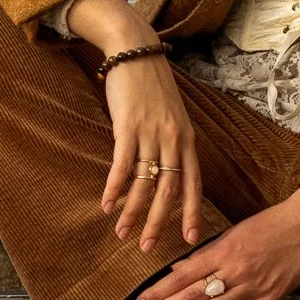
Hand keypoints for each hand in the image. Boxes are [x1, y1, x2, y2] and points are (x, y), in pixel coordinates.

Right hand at [68, 0, 204, 250]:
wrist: (136, 51)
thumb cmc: (152, 87)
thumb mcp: (171, 117)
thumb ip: (172, 145)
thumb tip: (165, 175)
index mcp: (187, 140)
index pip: (193, 184)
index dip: (191, 213)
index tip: (190, 239)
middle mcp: (173, 140)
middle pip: (169, 191)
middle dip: (159, 223)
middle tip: (148, 247)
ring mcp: (151, 134)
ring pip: (145, 183)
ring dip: (132, 212)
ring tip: (122, 233)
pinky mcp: (128, 126)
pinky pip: (123, 165)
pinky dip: (115, 188)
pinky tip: (106, 205)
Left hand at [131, 179, 299, 299]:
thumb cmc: (271, 224)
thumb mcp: (234, 232)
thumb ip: (206, 253)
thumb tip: (179, 269)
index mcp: (222, 250)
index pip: (183, 274)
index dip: (159, 290)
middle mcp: (234, 270)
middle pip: (192, 294)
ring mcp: (253, 286)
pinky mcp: (272, 297)